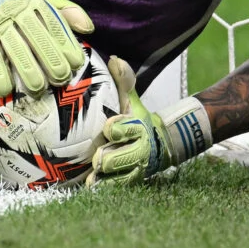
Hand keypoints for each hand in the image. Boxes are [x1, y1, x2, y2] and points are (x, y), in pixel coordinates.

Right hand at [0, 0, 93, 97]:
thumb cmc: (18, 6)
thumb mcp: (43, 1)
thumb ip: (67, 12)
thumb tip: (88, 28)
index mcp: (35, 2)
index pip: (55, 26)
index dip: (68, 46)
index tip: (76, 64)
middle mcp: (16, 11)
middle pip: (38, 39)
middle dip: (52, 62)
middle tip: (61, 79)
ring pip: (17, 51)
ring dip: (29, 74)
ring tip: (38, 90)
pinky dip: (0, 77)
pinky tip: (7, 90)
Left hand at [87, 56, 210, 187]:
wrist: (158, 142)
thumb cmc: (137, 118)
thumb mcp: (132, 99)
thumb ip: (124, 81)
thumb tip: (114, 59)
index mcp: (139, 128)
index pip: (128, 129)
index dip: (118, 129)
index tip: (109, 128)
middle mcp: (139, 150)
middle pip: (123, 157)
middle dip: (109, 157)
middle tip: (97, 157)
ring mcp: (135, 167)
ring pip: (120, 176)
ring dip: (106, 176)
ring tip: (92, 177)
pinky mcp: (130, 179)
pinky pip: (117, 187)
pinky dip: (104, 187)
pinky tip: (90, 186)